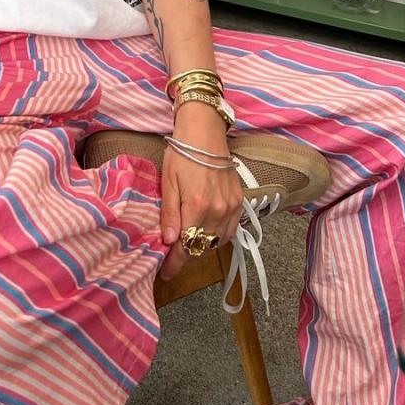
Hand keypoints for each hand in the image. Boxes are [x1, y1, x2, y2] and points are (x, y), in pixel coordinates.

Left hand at [159, 105, 241, 281]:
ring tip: (187, 243)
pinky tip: (207, 233)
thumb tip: (168, 241)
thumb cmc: (181, 153)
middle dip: (186, 254)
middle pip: (201, 246)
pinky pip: (230, 231)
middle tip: (172, 256)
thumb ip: (169, 213)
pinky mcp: (239, 202)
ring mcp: (231, 207)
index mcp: (197, 207)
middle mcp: (218, 211)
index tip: (165, 272)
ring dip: (202, 246)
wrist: (205, 132)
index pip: (186, 246)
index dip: (175, 263)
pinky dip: (218, 237)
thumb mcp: (168, 182)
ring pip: (217, 241)